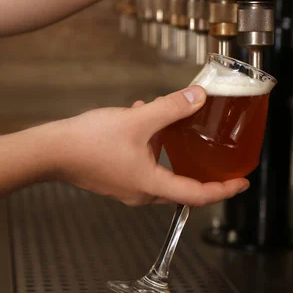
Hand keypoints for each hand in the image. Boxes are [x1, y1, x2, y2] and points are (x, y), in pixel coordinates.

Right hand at [55, 86, 248, 206]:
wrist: (50, 151)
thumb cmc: (89, 142)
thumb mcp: (138, 120)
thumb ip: (171, 108)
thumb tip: (198, 97)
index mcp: (151, 185)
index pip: (198, 195)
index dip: (223, 190)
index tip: (241, 183)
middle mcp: (141, 192)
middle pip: (181, 183)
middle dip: (199, 166)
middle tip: (217, 153)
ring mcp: (127, 186)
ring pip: (161, 168)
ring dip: (170, 145)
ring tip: (171, 119)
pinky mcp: (115, 176)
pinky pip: (143, 162)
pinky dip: (150, 142)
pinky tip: (142, 116)